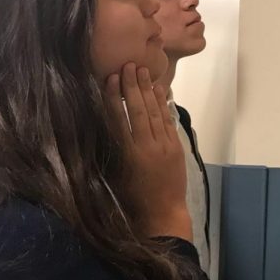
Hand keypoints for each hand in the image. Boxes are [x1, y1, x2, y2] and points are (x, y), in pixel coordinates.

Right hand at [105, 63, 191, 240]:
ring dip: (149, 91)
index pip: (120, 119)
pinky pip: (168, 121)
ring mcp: (165, 146)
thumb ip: (111, 149)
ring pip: (156, 113)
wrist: (162, 215)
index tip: (111, 79)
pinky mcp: (177, 148)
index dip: (115, 97)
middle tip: (130, 65)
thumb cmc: (131, 199)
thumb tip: (102, 123)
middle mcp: (148, 146)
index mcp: (128, 154)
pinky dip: (164, 105)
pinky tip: (160, 92)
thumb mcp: (114, 176)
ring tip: (143, 71)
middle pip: (140, 110)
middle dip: (134, 87)